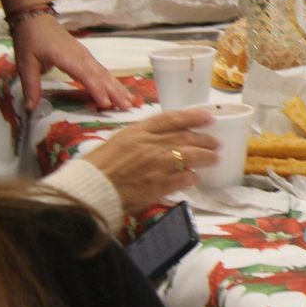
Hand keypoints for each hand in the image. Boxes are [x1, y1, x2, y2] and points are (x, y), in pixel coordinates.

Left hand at [12, 14, 132, 111]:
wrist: (36, 19)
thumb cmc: (30, 41)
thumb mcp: (25, 64)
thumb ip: (30, 86)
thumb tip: (29, 109)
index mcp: (67, 58)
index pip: (86, 76)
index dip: (97, 90)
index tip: (106, 105)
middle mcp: (81, 57)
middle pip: (101, 75)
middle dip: (115, 91)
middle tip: (128, 107)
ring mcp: (86, 55)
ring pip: (105, 73)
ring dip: (118, 87)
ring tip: (130, 100)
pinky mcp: (86, 56)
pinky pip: (101, 70)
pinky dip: (111, 81)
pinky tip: (118, 89)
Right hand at [82, 108, 220, 213]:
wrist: (89, 189)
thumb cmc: (98, 166)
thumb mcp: (119, 141)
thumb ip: (142, 137)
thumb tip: (163, 138)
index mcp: (139, 131)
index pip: (172, 119)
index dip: (193, 116)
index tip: (208, 117)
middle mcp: (151, 144)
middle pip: (186, 137)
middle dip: (205, 139)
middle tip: (215, 143)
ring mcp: (157, 164)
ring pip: (190, 156)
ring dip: (206, 157)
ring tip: (214, 159)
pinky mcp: (159, 184)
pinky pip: (183, 178)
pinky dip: (191, 177)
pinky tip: (194, 178)